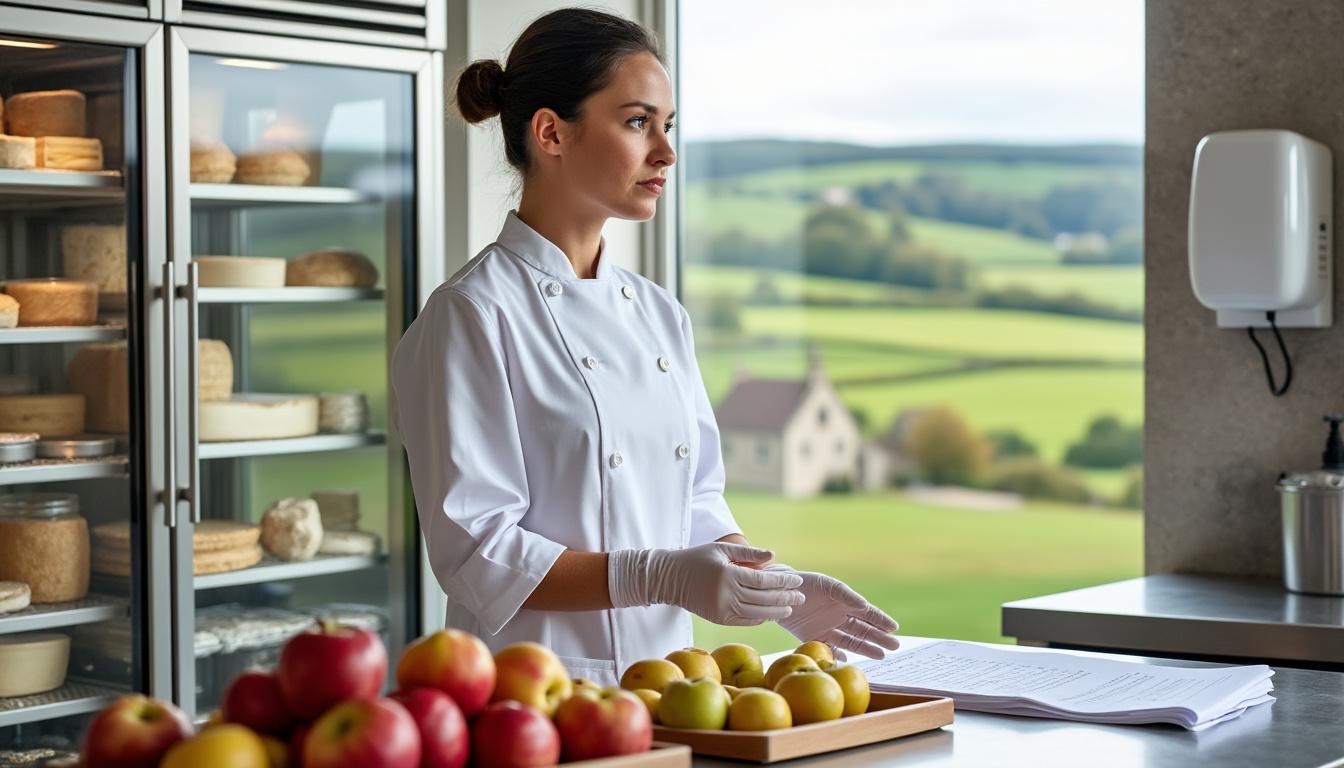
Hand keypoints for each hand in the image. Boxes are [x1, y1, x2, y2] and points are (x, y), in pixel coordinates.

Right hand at [608, 543, 805, 625]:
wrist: (669, 578)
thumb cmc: (697, 559)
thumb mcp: (722, 550)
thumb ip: (748, 553)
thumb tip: (773, 557)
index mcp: (728, 574)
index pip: (763, 580)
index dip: (782, 581)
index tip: (797, 580)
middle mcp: (725, 593)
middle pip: (763, 598)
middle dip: (784, 598)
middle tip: (801, 597)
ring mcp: (721, 609)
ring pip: (756, 613)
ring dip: (775, 611)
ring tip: (789, 609)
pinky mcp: (717, 618)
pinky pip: (744, 621)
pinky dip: (759, 619)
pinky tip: (770, 615)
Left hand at [765, 564, 899, 659]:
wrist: (780, 592)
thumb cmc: (805, 583)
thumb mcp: (827, 585)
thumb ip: (846, 595)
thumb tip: (865, 606)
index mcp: (845, 602)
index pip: (867, 614)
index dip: (881, 620)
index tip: (894, 628)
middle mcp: (839, 617)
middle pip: (864, 630)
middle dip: (879, 638)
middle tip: (895, 646)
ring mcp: (827, 629)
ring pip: (851, 641)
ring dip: (866, 648)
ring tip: (881, 655)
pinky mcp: (813, 638)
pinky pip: (830, 648)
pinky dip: (839, 654)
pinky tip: (848, 659)